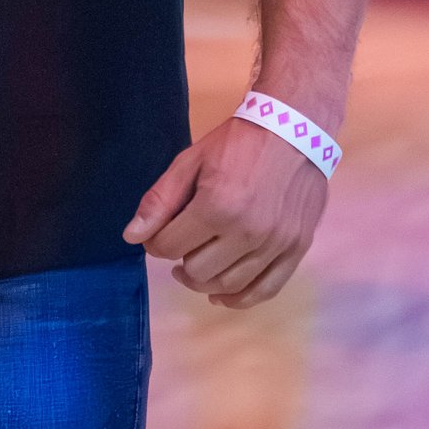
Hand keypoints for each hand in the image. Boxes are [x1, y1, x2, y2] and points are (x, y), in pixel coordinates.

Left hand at [124, 115, 333, 305]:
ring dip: (205, 282)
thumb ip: (159, 201)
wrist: (295, 129)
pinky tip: (222, 294)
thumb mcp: (190, 162)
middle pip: (197, 271)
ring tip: (197, 267)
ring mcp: (276, 243)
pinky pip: (266, 290)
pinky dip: (241, 299)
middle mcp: (248, 231)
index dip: (156, 243)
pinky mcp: (297, 248)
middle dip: (180, 261)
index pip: (169, 247)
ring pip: (228, 285)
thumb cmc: (238, 144)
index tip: (160, 235)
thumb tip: (132, 237)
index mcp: (217, 206)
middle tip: (182, 246)